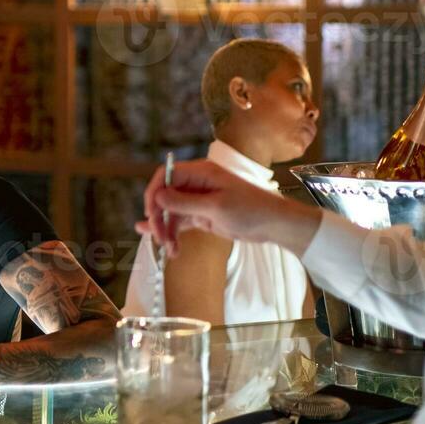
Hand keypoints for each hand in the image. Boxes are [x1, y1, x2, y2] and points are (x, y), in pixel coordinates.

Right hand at [136, 160, 320, 258]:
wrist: (274, 224)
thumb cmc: (249, 210)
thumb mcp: (215, 207)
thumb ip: (185, 202)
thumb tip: (157, 197)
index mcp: (200, 173)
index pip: (166, 175)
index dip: (154, 193)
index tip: (150, 214)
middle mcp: (196, 184)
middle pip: (165, 196)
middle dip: (160, 217)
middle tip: (160, 238)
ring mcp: (198, 200)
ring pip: (172, 212)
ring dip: (167, 230)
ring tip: (170, 250)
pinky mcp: (202, 215)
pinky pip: (181, 222)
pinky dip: (174, 234)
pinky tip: (167, 246)